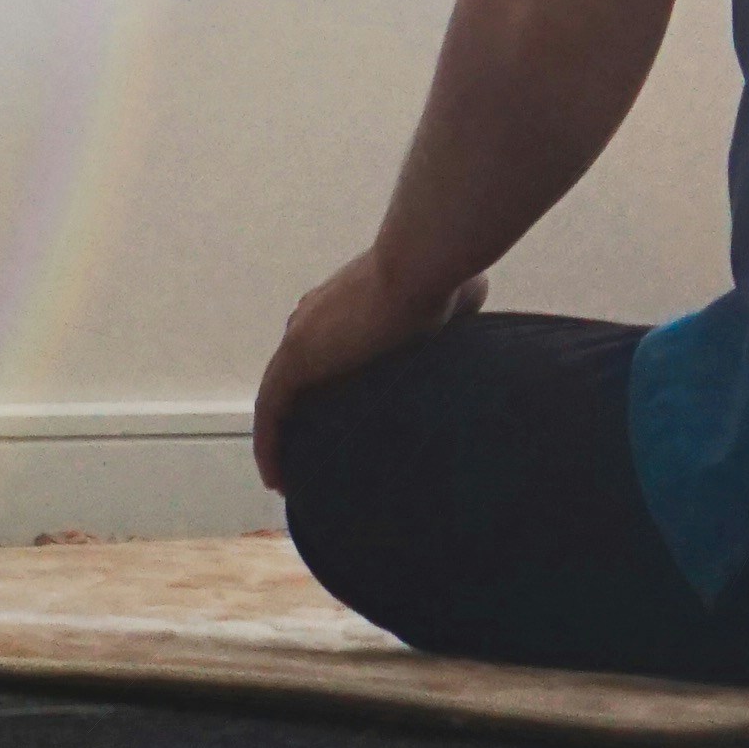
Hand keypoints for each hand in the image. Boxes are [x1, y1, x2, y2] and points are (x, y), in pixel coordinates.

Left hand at [249, 250, 485, 487]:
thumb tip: (479, 310)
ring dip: (279, 436)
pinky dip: (269, 443)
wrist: (420, 269)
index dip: (323, 385)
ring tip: (287, 478)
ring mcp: (300, 336)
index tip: (334, 419)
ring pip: (279, 396)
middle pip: (296, 376)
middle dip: (298, 414)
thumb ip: (459, 309)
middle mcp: (313, 318)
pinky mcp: (295, 358)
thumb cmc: (439, 280)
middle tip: (310, 457)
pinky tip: (275, 478)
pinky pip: (271, 410)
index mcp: (343, 305)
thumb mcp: (456, 296)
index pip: (323, 351)